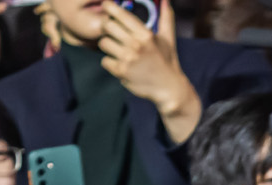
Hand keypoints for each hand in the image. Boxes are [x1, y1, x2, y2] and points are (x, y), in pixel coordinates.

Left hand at [99, 0, 200, 142]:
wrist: (168, 89)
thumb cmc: (167, 61)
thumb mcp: (168, 39)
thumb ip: (166, 18)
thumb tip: (167, 1)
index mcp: (146, 34)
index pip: (121, 14)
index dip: (109, 7)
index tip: (107, 7)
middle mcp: (136, 45)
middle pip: (107, 26)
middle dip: (106, 27)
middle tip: (111, 31)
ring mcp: (127, 59)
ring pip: (103, 43)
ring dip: (108, 46)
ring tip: (117, 49)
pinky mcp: (121, 72)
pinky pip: (104, 60)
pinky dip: (110, 62)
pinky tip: (120, 64)